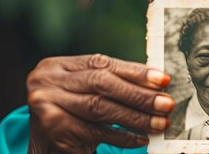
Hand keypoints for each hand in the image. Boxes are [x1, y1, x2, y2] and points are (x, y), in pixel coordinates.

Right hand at [26, 54, 173, 153]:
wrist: (42, 146)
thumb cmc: (72, 113)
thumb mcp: (86, 91)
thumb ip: (113, 82)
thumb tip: (157, 83)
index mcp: (58, 65)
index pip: (103, 64)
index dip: (136, 72)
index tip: (164, 80)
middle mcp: (48, 80)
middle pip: (102, 84)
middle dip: (139, 94)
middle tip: (166, 103)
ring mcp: (47, 104)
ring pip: (100, 108)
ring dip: (135, 117)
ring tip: (159, 123)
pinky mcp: (53, 128)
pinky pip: (95, 132)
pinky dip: (122, 136)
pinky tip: (140, 138)